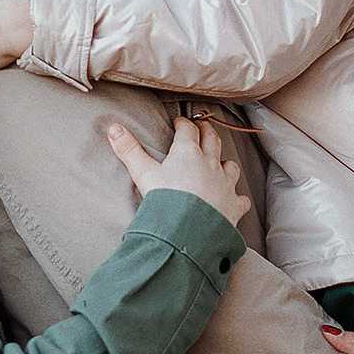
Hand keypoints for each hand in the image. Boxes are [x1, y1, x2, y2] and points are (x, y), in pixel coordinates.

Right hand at [104, 116, 250, 228]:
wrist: (187, 231)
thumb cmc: (165, 200)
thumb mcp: (143, 173)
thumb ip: (129, 150)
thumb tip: (113, 127)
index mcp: (188, 153)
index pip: (188, 130)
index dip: (183, 124)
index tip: (179, 122)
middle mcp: (210, 164)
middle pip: (212, 139)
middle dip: (206, 131)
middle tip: (202, 128)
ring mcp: (225, 184)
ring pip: (230, 165)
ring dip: (224, 161)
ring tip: (219, 161)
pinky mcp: (233, 205)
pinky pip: (240, 197)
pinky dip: (237, 197)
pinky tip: (234, 198)